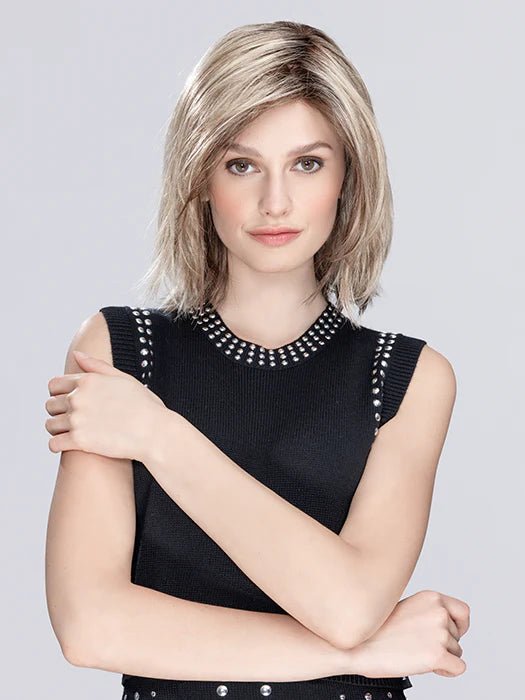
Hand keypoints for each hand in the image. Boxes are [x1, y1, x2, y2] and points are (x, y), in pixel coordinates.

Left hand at [45, 350, 167, 462]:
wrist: (155, 433)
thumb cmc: (144, 406)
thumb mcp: (123, 379)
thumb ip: (97, 366)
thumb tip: (77, 354)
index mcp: (87, 381)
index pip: (54, 385)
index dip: (59, 394)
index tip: (69, 403)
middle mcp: (78, 398)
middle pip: (50, 405)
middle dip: (59, 412)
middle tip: (74, 420)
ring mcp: (77, 420)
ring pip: (50, 425)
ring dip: (58, 429)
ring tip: (72, 433)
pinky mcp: (79, 441)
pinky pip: (53, 444)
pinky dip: (58, 445)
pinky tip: (70, 445)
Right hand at [347, 590, 468, 678]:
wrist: (358, 645)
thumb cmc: (377, 629)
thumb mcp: (407, 607)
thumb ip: (428, 612)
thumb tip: (448, 626)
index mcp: (432, 597)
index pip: (463, 612)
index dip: (459, 626)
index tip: (450, 634)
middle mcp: (439, 612)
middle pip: (458, 636)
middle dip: (443, 644)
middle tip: (417, 645)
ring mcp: (439, 633)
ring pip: (457, 652)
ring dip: (441, 657)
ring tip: (414, 652)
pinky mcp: (438, 654)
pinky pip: (458, 668)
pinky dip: (445, 671)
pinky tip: (425, 665)